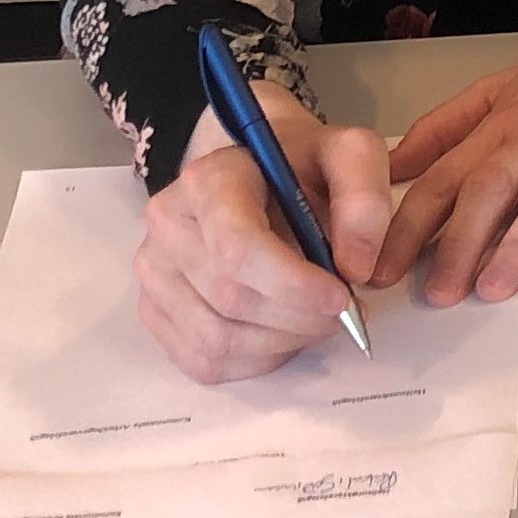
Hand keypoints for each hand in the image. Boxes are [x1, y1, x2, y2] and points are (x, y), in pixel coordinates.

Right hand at [136, 79, 389, 384]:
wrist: (256, 174)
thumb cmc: (302, 167)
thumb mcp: (349, 156)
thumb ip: (364, 200)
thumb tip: (357, 268)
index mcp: (208, 180)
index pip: (237, 249)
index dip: (293, 285)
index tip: (342, 297)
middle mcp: (167, 225)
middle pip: (231, 299)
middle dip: (299, 318)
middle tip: (344, 312)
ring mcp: (153, 272)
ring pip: (217, 340)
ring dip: (283, 342)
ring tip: (317, 319)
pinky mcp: (154, 311)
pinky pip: (205, 361)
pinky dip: (257, 359)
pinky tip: (284, 331)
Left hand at [374, 0, 517, 302]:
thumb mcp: (506, 88)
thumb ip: (449, 127)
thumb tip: (394, 164)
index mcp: (507, 120)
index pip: (446, 175)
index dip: (409, 224)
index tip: (381, 267)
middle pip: (491, 186)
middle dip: (458, 242)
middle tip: (436, 294)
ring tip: (494, 288)